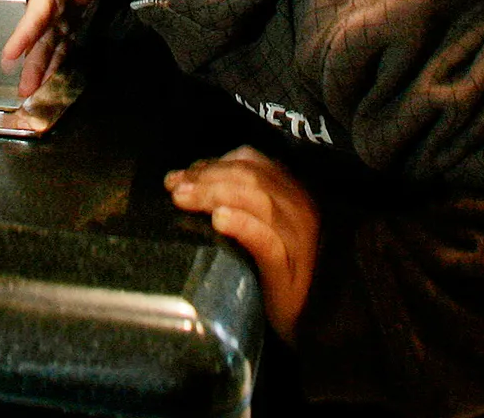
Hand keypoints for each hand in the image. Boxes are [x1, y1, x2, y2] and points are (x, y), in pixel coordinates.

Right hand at [1, 0, 101, 98]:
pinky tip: (51, 86)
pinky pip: (62, 54)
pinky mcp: (69, 34)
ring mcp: (59, 26)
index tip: (9, 56)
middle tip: (24, 89)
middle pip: (39, 42)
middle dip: (31, 66)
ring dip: (41, 74)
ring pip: (49, 52)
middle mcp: (50, 14)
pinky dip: (57, 70)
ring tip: (32, 94)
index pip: (35, 17)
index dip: (22, 37)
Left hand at [166, 146, 319, 338]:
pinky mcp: (288, 270)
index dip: (214, 162)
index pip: (253, 162)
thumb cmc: (277, 270)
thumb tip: (190, 181)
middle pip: (249, 177)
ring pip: (256, 201)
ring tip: (183, 198)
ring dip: (214, 193)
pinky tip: (219, 219)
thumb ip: (240, 200)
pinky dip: (241, 224)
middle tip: (174, 186)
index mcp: (292, 193)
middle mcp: (299, 209)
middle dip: (206, 177)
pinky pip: (266, 240)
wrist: (308, 321)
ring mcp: (297, 240)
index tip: (181, 175)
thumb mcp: (262, 226)